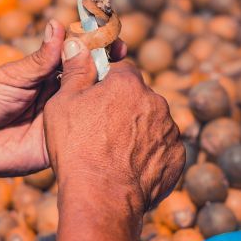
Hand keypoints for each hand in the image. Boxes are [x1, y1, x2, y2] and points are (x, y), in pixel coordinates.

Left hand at [0, 20, 126, 189]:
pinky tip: (112, 114)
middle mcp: (62, 94)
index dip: (97, 45)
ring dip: (109, 92)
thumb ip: (40, 59)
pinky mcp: (64, 143)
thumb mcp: (13, 76)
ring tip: (119, 78)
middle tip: (121, 53)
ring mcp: (66, 119)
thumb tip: (59, 25)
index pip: (79, 55)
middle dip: (110, 64)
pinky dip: (100, 124)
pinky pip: (85, 134)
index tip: (111, 34)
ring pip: (94, 104)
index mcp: (50, 74)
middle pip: (93, 77)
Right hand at [43, 38, 184, 213]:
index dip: (105, 80)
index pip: (120, 69)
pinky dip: (148, 156)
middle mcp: (156, 102)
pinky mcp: (177, 158)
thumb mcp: (64, 102)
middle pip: (138, 96)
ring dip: (137, 131)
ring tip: (112, 153)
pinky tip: (127, 168)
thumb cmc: (77, 148)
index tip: (94, 94)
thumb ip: (75, 70)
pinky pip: (161, 149)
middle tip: (98, 129)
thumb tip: (77, 42)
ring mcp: (170, 131)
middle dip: (122, 107)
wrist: (102, 197)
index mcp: (129, 83)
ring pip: (151, 123)